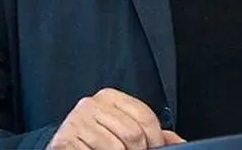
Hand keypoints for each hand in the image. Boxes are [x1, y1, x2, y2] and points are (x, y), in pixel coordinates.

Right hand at [48, 88, 185, 148]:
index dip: (156, 139)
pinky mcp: (63, 141)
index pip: (145, 117)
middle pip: (132, 134)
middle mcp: (91, 104)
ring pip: (115, 148)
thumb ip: (150, 132)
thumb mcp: (122, 128)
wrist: (63, 146)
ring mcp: (75, 122)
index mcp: (109, 97)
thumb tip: (179, 143)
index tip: (155, 149)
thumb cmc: (96, 138)